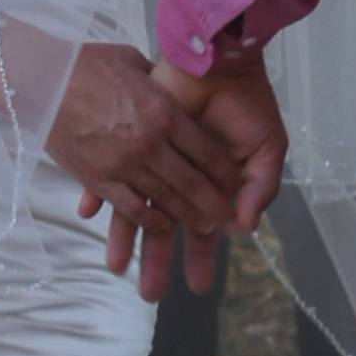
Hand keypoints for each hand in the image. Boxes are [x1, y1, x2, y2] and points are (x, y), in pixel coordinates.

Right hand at [46, 39, 244, 248]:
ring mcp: (123, 164)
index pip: (206, 149)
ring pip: (166, 199)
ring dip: (188, 217)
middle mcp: (150, 142)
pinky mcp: (98, 179)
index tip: (237, 182)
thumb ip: (158, 79)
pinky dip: (151, 220)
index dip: (225, 170)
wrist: (40, 80)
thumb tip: (174, 85)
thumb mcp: (132, 62)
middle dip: (214, 202)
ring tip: (203, 227)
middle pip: (192, 181)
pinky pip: (132, 208)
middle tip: (228, 217)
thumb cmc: (85, 64)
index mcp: (163, 110)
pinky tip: (164, 225)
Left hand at [103, 52, 288, 300]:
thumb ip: (260, 188)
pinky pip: (112, 172)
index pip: (202, 229)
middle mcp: (180, 179)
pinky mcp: (134, 142)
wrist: (219, 61)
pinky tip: (89, 215)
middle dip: (160, 261)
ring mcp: (155, 161)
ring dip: (126, 238)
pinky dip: (99, 192)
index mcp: (212, 185)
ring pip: (137, 206)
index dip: (201, 256)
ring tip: (115, 268)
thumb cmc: (247, 104)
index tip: (198, 285)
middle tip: (151, 294)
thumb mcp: (267, 148)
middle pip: (167, 227)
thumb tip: (243, 228)